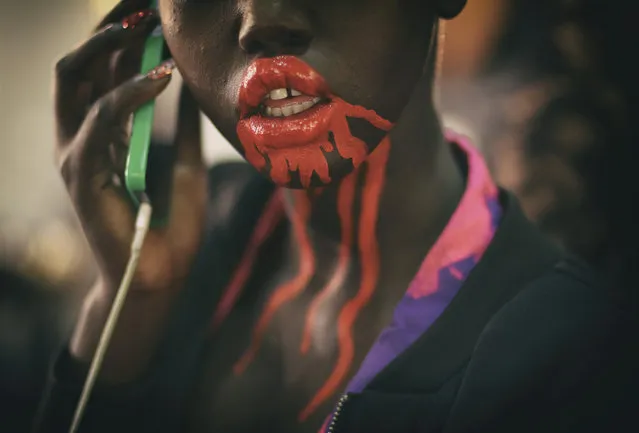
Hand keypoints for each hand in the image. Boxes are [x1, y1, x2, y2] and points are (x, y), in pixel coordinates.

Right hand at [54, 1, 206, 292]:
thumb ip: (185, 125)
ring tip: (147, 25)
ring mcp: (76, 152)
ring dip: (109, 45)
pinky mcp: (80, 172)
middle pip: (80, 62)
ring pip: (75, 78)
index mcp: (103, 133)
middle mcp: (82, 136)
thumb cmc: (170, 225)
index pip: (102, 68)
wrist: (159, 275)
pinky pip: (100, 118)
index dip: (123, 35)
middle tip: (145, 6)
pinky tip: (163, 77)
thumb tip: (195, 84)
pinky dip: (130, 92)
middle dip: (110, 27)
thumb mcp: (188, 164)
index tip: (155, 12)